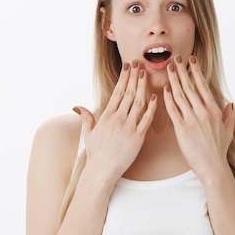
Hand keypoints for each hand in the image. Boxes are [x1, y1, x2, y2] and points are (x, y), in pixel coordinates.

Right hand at [74, 60, 156, 181]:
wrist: (102, 170)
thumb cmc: (96, 153)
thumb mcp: (88, 133)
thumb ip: (85, 117)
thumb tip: (77, 107)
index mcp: (107, 115)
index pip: (117, 91)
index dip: (124, 77)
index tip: (128, 66)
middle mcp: (118, 119)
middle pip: (129, 93)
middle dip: (135, 77)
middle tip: (140, 64)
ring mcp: (129, 127)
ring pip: (139, 103)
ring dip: (143, 87)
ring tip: (147, 74)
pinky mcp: (138, 137)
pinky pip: (147, 120)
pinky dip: (152, 108)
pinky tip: (157, 98)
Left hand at [163, 55, 234, 177]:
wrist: (212, 167)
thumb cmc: (219, 151)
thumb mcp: (229, 131)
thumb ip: (229, 115)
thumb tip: (230, 103)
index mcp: (215, 110)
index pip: (203, 85)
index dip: (196, 71)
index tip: (191, 60)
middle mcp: (203, 112)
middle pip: (190, 86)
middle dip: (182, 70)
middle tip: (175, 58)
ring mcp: (192, 120)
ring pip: (180, 95)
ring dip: (173, 80)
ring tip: (168, 68)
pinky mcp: (182, 129)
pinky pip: (173, 110)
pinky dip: (168, 99)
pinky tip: (164, 89)